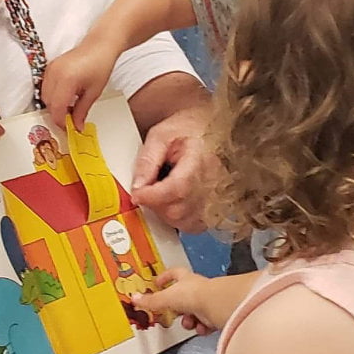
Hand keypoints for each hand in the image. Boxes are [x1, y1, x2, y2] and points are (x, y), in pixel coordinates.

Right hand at [42, 35, 122, 127]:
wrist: (100, 45)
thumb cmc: (100, 65)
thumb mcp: (94, 92)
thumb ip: (82, 111)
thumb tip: (77, 127)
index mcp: (67, 79)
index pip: (57, 108)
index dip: (61, 121)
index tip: (68, 129)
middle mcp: (54, 73)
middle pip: (48, 103)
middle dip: (57, 115)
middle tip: (70, 121)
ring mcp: (50, 69)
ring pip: (44, 96)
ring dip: (54, 105)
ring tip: (69, 109)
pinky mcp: (50, 67)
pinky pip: (45, 87)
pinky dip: (52, 96)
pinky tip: (65, 98)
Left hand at [131, 103, 215, 232]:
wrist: (215, 127)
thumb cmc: (191, 127)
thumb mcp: (162, 134)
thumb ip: (148, 159)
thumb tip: (137, 185)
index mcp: (199, 162)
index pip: (176, 189)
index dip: (152, 196)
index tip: (137, 194)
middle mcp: (211, 184)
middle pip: (178, 211)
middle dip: (155, 205)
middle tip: (146, 191)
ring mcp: (216, 197)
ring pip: (185, 222)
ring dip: (166, 214)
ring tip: (160, 195)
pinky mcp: (217, 206)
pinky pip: (196, 226)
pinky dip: (180, 221)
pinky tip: (174, 205)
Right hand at [132, 269, 220, 334]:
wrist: (216, 306)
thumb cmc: (196, 295)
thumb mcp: (166, 298)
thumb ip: (151, 301)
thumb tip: (135, 298)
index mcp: (185, 279)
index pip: (173, 273)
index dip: (165, 277)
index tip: (158, 282)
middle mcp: (198, 288)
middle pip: (183, 298)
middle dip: (177, 310)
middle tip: (172, 314)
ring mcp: (207, 301)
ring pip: (194, 313)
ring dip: (189, 321)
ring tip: (190, 323)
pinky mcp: (216, 314)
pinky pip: (205, 324)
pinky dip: (201, 328)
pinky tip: (202, 328)